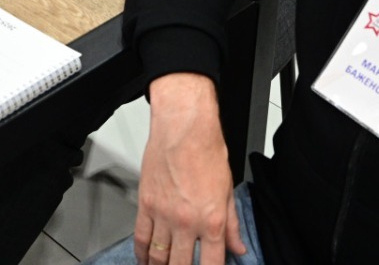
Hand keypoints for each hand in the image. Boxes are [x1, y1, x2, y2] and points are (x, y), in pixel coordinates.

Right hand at [133, 74, 244, 264]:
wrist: (184, 128)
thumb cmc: (206, 151)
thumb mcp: (228, 191)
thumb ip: (232, 224)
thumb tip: (237, 247)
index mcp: (211, 220)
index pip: (211, 264)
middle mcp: (187, 222)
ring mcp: (163, 215)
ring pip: (158, 256)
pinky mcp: (146, 205)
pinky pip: (141, 237)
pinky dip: (141, 253)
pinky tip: (145, 259)